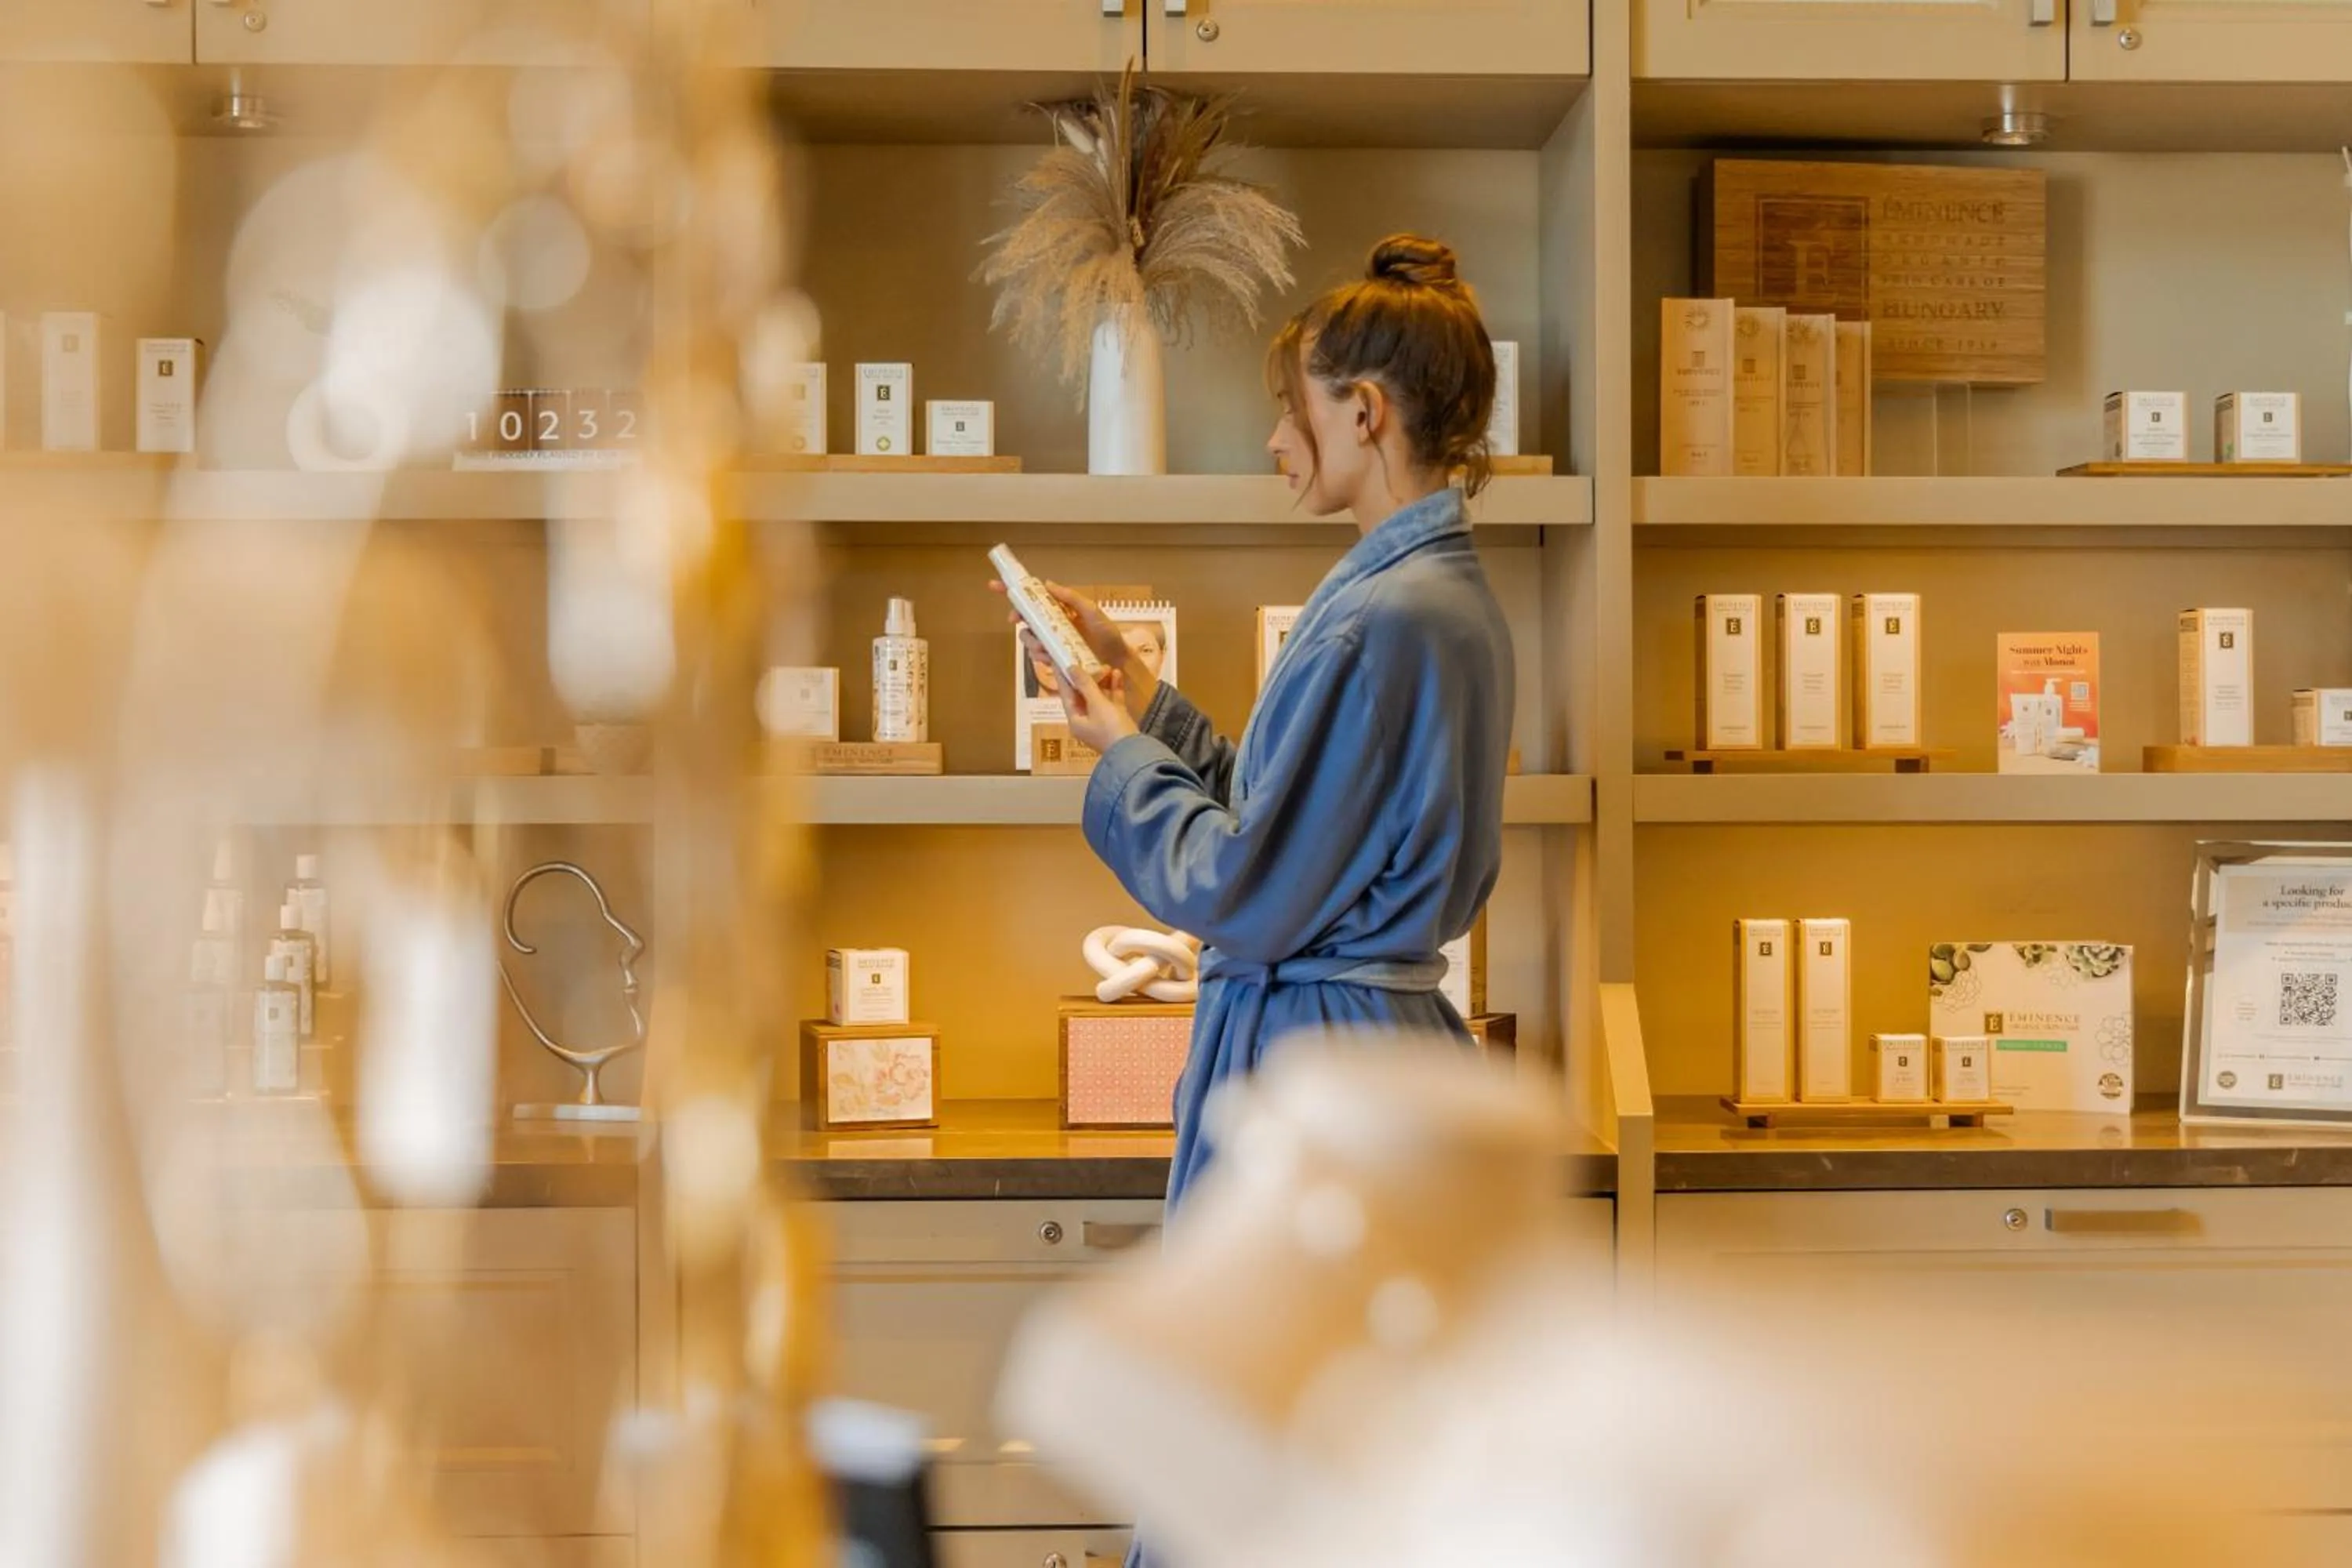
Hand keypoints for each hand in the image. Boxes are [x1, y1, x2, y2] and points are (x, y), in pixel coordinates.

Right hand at [989, 577, 1158, 723]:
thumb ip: (1070, 597)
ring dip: (1031, 640)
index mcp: (1060, 610)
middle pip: (1026, 619)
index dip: (1013, 592)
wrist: (1118, 660)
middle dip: (1018, 618)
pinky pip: (1039, 656)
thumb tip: (1047, 584)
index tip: (995, 586)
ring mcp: (1054, 643)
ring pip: (1029, 639)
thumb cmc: (1108, 633)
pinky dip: (1040, 655)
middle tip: (1016, 619)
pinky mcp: (1056, 659)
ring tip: (1044, 644)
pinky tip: (1049, 657)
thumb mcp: (1091, 610)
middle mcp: (1054, 625)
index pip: (1034, 598)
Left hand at [1059, 663, 1139, 755]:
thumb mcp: (1097, 704)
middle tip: (1092, 662)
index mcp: (1075, 720)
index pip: (1066, 695)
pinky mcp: (1116, 721)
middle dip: (1088, 678)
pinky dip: (1114, 689)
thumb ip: (1085, 685)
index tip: (1061, 661)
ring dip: (1102, 682)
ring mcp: (1101, 722)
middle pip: (1082, 695)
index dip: (1064, 677)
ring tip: (1108, 667)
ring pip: (1098, 697)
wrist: (1134, 751)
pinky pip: (1112, 702)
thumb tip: (1070, 668)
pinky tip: (1118, 675)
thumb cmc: (1111, 728)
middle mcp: (1085, 721)